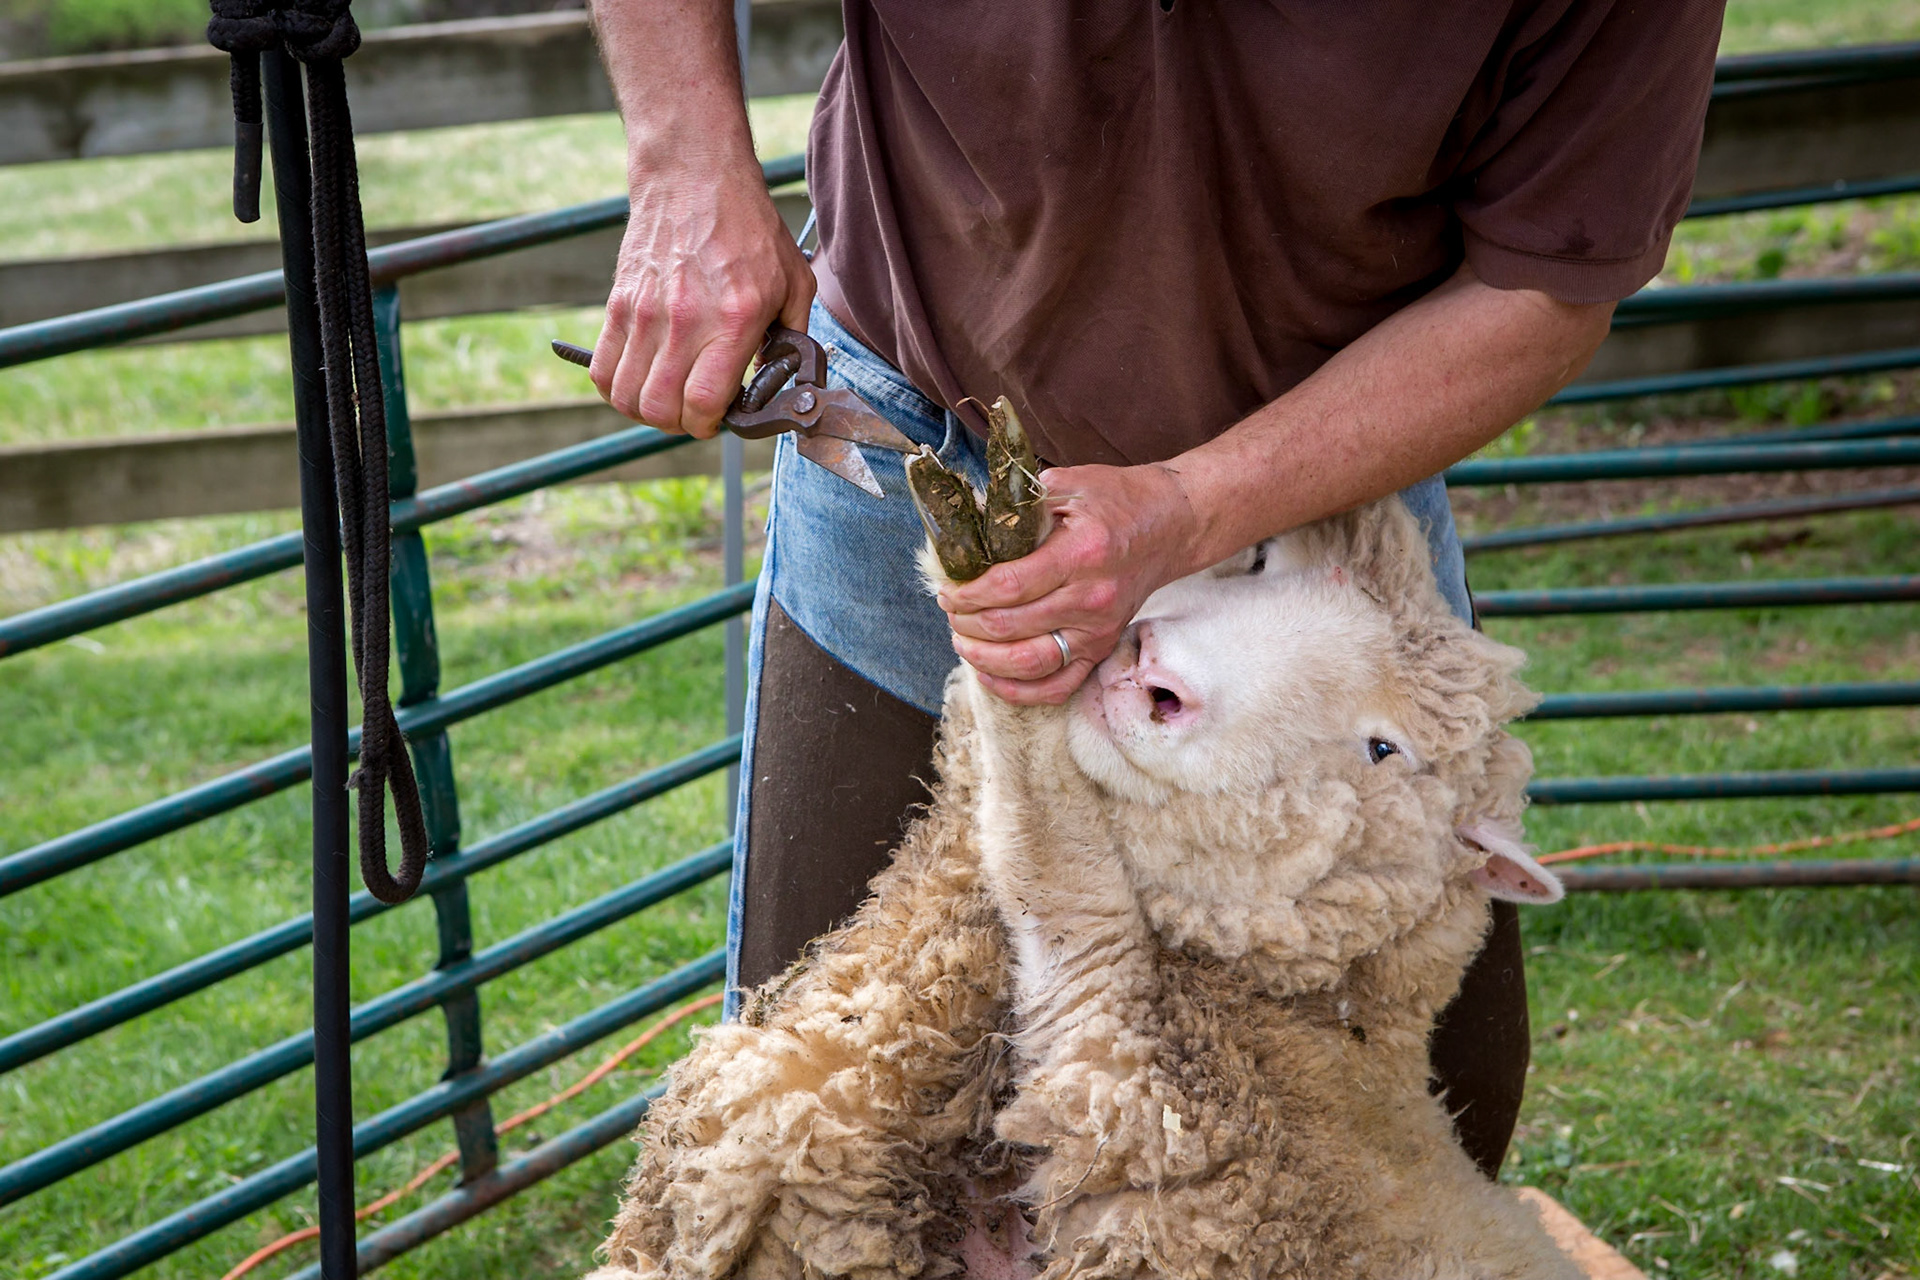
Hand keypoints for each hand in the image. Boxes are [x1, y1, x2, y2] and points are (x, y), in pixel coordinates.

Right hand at [591, 159, 814, 437]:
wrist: (694, 177)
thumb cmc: (749, 228)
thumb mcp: (794, 281)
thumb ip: (793, 337)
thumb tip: (783, 382)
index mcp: (733, 319)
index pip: (704, 402)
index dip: (711, 424)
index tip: (720, 416)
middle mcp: (685, 320)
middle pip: (660, 409)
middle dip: (680, 423)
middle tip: (695, 409)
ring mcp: (644, 313)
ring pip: (626, 397)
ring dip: (647, 411)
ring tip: (668, 396)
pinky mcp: (618, 304)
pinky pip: (603, 370)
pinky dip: (617, 388)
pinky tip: (641, 380)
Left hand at [940, 462, 1200, 704]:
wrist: (1171, 524)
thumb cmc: (1116, 500)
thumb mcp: (1070, 484)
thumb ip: (1022, 505)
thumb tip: (970, 523)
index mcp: (1080, 554)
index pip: (1009, 586)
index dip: (968, 593)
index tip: (946, 589)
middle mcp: (1091, 598)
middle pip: (1011, 626)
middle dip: (966, 622)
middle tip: (949, 609)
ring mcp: (1099, 630)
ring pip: (1030, 663)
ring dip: (984, 657)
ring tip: (961, 640)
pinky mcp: (1103, 648)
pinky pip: (1058, 686)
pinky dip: (1018, 690)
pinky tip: (988, 674)